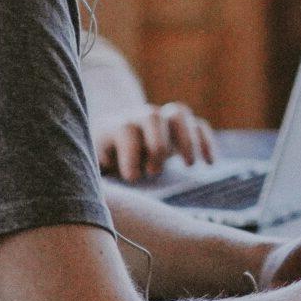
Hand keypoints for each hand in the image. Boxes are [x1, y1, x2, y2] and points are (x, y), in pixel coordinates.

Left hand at [93, 101, 217, 182]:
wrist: (116, 133)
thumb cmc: (102, 157)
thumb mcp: (93, 164)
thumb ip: (94, 173)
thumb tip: (90, 186)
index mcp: (117, 127)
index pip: (126, 131)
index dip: (130, 153)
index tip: (132, 178)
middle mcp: (141, 117)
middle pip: (152, 117)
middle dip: (157, 144)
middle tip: (154, 171)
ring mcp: (164, 119)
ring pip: (179, 113)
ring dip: (186, 139)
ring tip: (189, 166)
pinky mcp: (182, 127)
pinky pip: (199, 125)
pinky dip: (206, 142)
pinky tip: (209, 163)